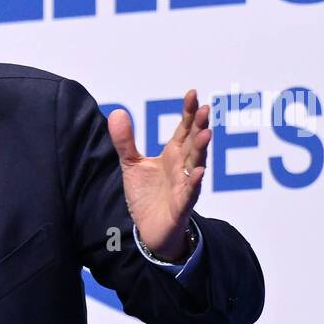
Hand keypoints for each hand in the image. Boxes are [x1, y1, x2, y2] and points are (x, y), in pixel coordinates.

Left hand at [107, 88, 209, 260]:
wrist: (149, 230)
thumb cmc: (147, 196)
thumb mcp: (132, 165)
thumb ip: (125, 141)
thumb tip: (116, 112)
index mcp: (173, 154)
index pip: (184, 129)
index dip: (189, 112)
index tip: (193, 93)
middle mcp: (182, 166)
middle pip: (193, 143)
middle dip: (199, 126)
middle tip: (205, 109)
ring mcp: (185, 185)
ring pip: (196, 164)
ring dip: (202, 149)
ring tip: (207, 133)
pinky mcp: (182, 205)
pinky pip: (190, 192)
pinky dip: (195, 182)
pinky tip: (199, 171)